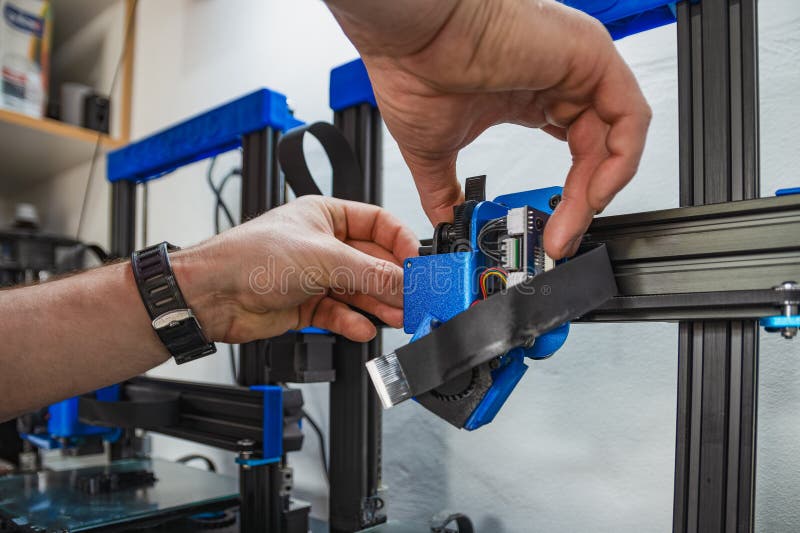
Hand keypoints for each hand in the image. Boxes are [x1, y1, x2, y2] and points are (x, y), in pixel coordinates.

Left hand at [173, 196, 418, 343]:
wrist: (213, 295)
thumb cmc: (250, 258)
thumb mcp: (323, 259)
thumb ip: (370, 273)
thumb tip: (404, 282)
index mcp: (326, 216)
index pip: (378, 224)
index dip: (401, 243)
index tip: (418, 264)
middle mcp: (323, 244)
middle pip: (372, 261)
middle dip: (393, 281)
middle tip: (413, 298)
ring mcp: (315, 276)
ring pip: (358, 290)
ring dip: (378, 304)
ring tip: (397, 317)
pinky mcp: (306, 305)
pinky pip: (339, 313)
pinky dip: (352, 322)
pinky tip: (362, 328)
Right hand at [327, 0, 650, 257]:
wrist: (409, 37)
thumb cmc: (414, 70)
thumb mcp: (433, 150)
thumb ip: (446, 191)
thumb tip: (445, 222)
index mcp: (530, 96)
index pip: (573, 152)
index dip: (568, 197)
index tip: (549, 233)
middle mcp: (559, 81)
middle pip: (595, 154)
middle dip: (580, 205)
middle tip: (558, 241)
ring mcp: (578, 67)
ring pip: (615, 140)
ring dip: (596, 192)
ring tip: (569, 225)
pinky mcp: (591, 56)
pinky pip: (630, 119)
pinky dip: (620, 162)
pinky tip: (593, 193)